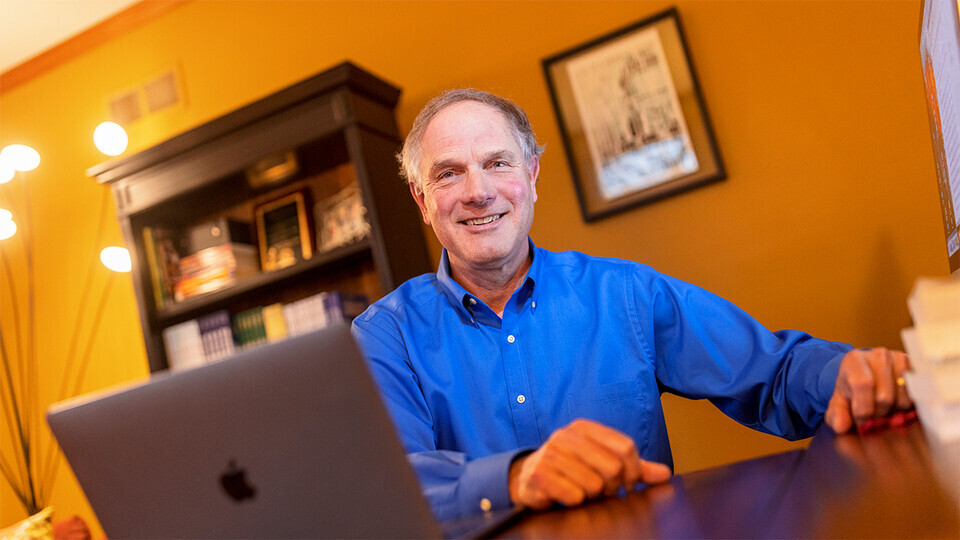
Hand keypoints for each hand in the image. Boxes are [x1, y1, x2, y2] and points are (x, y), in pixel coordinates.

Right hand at [508, 419, 671, 509]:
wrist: (528, 480)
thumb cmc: (570, 470)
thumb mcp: (602, 463)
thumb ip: (633, 467)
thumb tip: (664, 474)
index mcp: (584, 428)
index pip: (625, 447)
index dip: (633, 471)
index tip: (627, 483)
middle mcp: (565, 436)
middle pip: (613, 467)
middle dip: (612, 487)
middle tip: (601, 490)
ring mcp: (550, 454)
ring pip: (594, 485)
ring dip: (591, 496)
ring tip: (580, 491)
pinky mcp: (539, 474)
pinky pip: (574, 496)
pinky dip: (575, 502)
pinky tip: (565, 495)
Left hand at [825, 348, 912, 433]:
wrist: (869, 374)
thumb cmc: (852, 388)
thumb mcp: (839, 401)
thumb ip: (836, 414)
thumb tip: (840, 427)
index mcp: (854, 360)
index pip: (863, 384)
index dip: (863, 409)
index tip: (860, 420)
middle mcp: (879, 355)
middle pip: (884, 397)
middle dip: (878, 414)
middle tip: (873, 415)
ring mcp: (900, 359)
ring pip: (903, 400)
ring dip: (894, 412)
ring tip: (884, 408)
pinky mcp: (917, 368)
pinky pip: (917, 398)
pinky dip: (908, 408)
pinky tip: (897, 405)